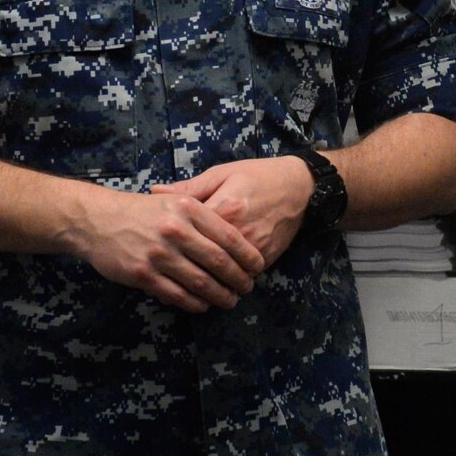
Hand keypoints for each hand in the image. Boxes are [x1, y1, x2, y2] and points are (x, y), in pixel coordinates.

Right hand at [70, 188, 266, 313]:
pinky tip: (203, 305)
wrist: (97, 220)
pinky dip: (194, 303)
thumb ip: (203, 213)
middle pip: (219, 262)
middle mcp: (175, 230)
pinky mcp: (143, 274)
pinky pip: (177, 295)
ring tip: (230, 300)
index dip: (248, 255)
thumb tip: (237, 233)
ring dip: (220, 295)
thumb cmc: (140, 211)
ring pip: (200, 282)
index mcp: (188, 209)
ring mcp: (159, 254)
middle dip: (238, 279)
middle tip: (247, 288)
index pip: (229, 236)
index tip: (258, 267)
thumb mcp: (174, 200)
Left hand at [152, 156, 314, 270]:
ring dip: (208, 280)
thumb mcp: (221, 174)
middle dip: (185, 269)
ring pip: (223, 274)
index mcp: (223, 208)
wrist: (302, 187)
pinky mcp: (267, 257)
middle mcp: (238, 231)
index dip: (169, 244)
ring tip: (190, 282)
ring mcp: (254, 247)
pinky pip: (242, 275)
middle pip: (204, 260)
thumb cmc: (258, 175)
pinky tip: (216, 280)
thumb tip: (154, 192)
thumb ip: (188, 188)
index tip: (156, 248)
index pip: (188, 234)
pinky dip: (228, 280)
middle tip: (169, 274)